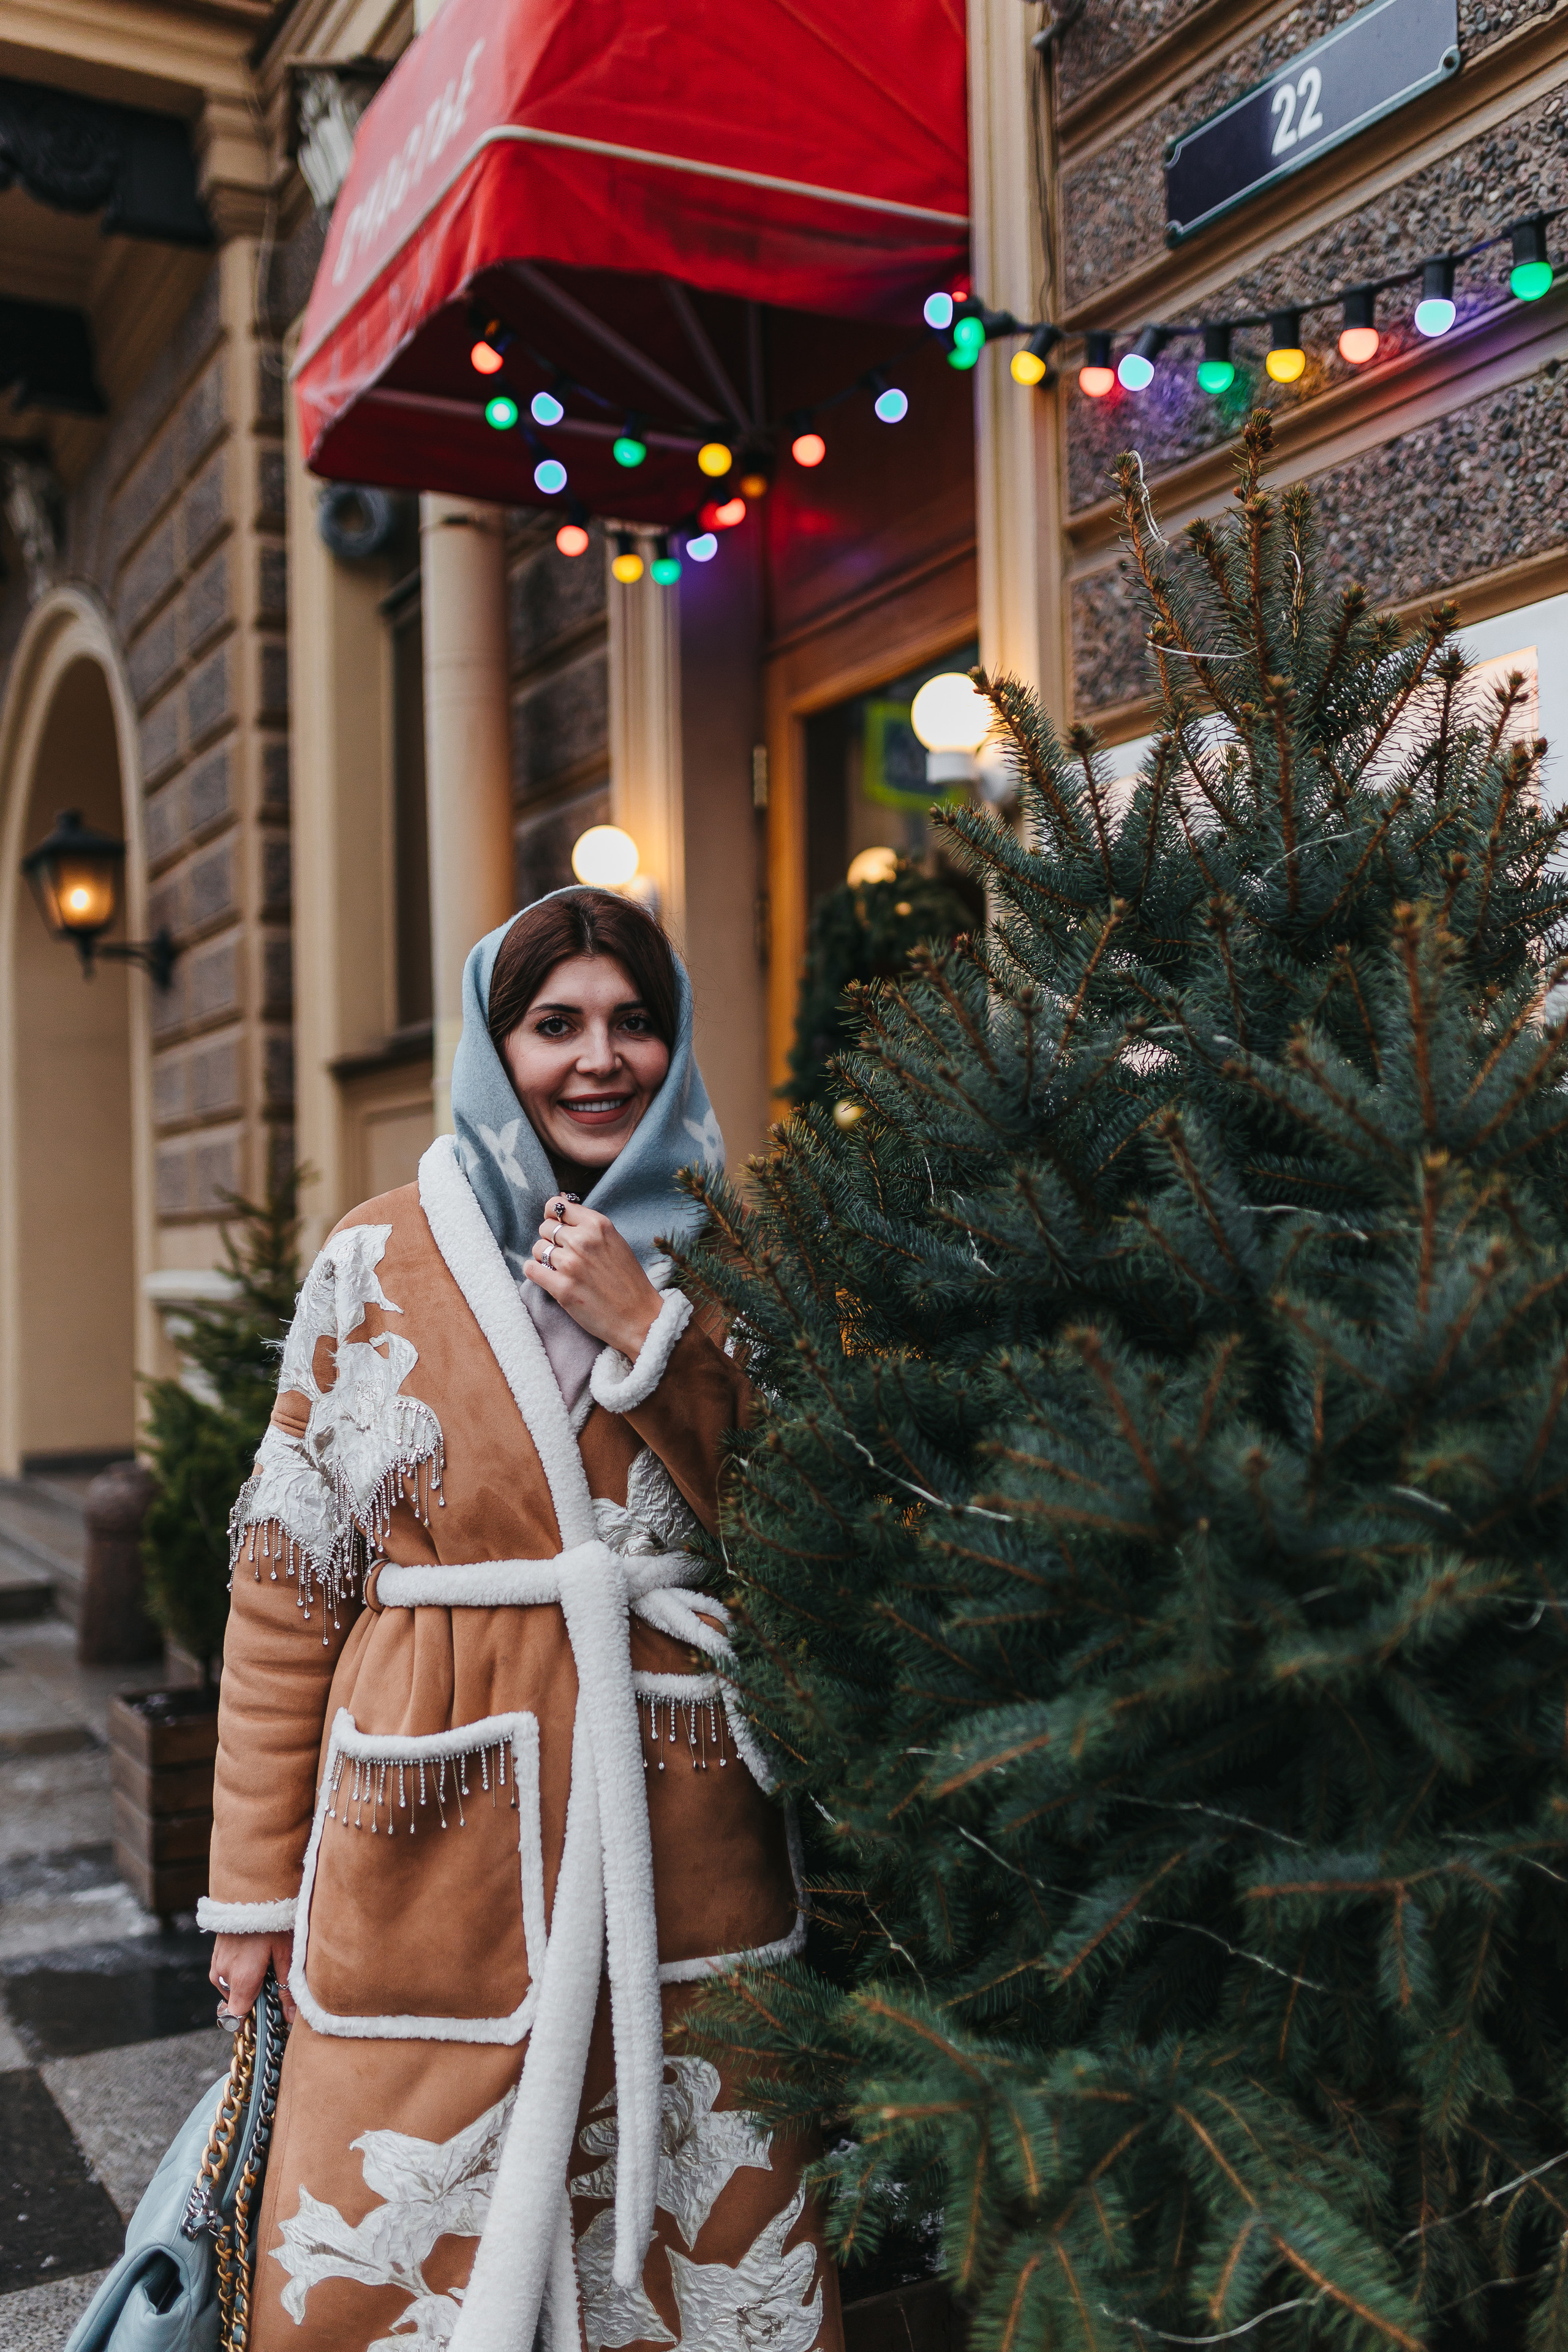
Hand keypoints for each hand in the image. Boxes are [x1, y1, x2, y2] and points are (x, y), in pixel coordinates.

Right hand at [211, 1931, 296, 2026]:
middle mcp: (223, 1976)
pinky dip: (240, 1971)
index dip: (254, 2018)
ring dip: (248, 1983)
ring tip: (267, 1962)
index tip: (270, 2013)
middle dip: (255, 1998)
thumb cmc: (271, 1922)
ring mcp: (217, 1965)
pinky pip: (227, 1974)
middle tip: (275, 1979)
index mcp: (240, 1981)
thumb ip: (287, 1987)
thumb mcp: (287, 1954)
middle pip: (238, 2002)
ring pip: (233, 1988)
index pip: (236, 2018)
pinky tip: (256, 1955)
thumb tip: (290, 2017)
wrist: (251, 1890)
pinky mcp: (216, 1955)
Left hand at [524, 1199, 661, 1358]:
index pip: (557, 1206)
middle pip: (545, 1227)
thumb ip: (589, 1226)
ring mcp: (570, 1264)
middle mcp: (582, 1240)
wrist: (639, 1317)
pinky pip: (531, 1269)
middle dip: (551, 1240)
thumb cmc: (628, 1280)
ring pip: (537, 1248)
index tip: (559, 1228)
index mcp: (598, 1225)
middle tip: (565, 1255)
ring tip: (561, 1270)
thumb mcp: (615, 1241)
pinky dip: (536, 1273)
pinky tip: (549, 1279)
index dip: (554, 1217)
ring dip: (544, 1258)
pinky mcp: (561, 1288)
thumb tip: (561, 1205)